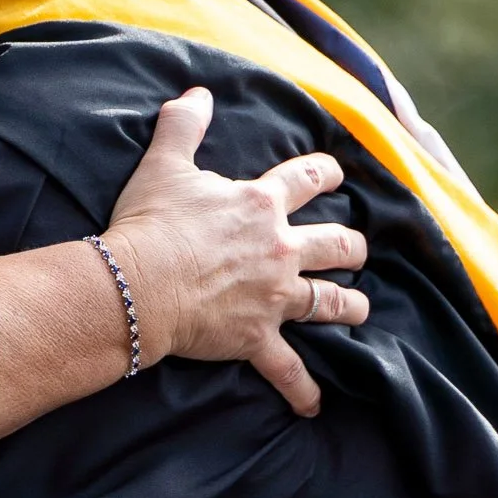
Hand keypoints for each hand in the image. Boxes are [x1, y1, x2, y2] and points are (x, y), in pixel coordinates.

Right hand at [102, 88, 369, 416]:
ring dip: (348, 306)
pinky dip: (302, 389)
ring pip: (330, 302)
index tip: (337, 173)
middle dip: (350, 245)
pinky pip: (288, 369)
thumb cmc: (151, 223)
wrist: (137, 284)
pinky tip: (314, 403)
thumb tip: (196, 93)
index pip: (307, 179)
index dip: (325, 173)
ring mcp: (274, 297)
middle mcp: (280, 250)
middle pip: (335, 244)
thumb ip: (183, 124)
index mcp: (261, 205)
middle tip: (356, 247)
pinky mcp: (257, 337)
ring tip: (360, 308)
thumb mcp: (164, 163)